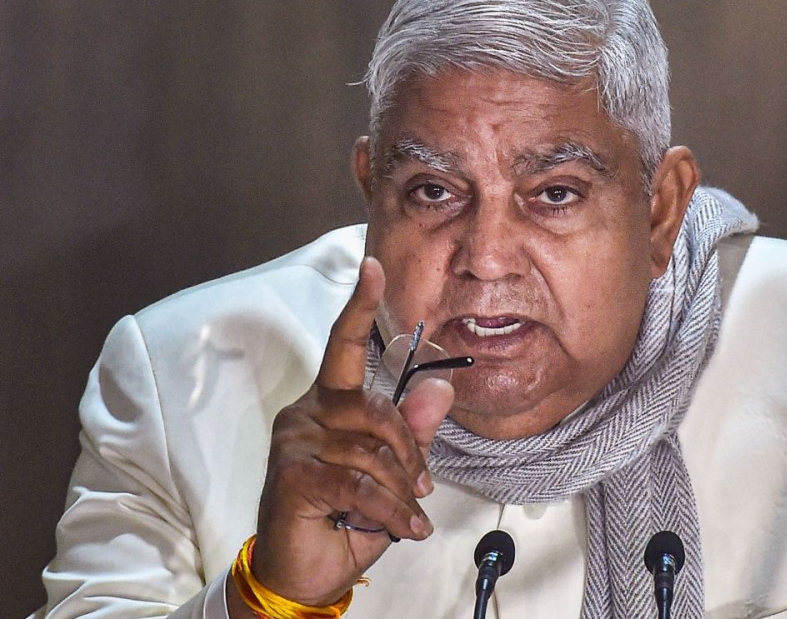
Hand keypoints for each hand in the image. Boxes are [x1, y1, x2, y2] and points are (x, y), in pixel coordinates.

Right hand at [232, 256, 453, 609]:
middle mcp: (306, 413)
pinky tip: (404, 528)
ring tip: (407, 513)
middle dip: (410, 452)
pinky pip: (361, 483)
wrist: (303, 571)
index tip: (372, 268)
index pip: (343, 346)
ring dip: (401, 489)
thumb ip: (414, 431)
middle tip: (422, 486)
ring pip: (373, 451)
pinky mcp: (293, 473)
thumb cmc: (344, 516)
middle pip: (377, 410)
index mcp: (328, 404)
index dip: (359, 307)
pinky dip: (392, 510)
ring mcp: (294, 441)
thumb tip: (442, 388)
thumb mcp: (391, 473)